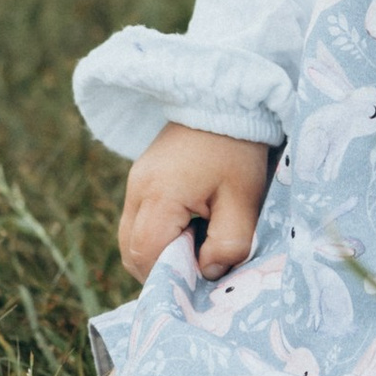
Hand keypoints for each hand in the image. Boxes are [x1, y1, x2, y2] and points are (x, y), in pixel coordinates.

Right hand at [119, 122, 272, 280]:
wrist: (225, 99)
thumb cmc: (237, 150)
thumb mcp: (244, 199)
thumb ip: (229, 243)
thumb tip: (208, 272)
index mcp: (160, 196)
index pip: (146, 256)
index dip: (171, 275)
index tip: (200, 276)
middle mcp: (138, 189)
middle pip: (131, 251)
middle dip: (161, 269)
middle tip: (197, 267)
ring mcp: (136, 181)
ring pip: (131, 237)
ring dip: (158, 251)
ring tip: (195, 246)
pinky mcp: (142, 176)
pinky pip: (139, 219)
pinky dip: (157, 233)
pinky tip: (189, 227)